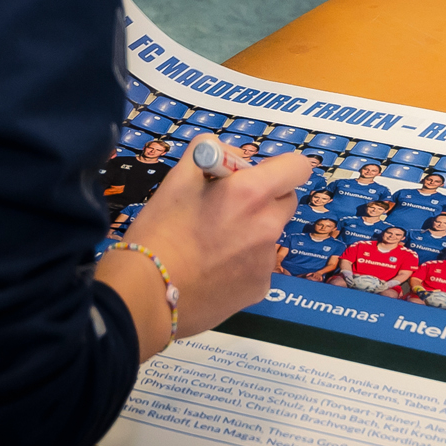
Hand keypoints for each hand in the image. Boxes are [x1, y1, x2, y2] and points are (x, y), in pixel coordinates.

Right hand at [117, 147, 314, 341]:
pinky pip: (258, 265)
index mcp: (251, 194)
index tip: (254, 175)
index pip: (298, 168)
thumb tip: (233, 158)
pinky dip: (242, 264)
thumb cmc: (160, 229)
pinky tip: (212, 270)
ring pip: (269, 235)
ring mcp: (266, 262)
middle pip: (286, 201)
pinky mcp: (259, 289)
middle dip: (265, 198)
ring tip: (211, 244)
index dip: (279, 167)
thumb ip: (211, 152)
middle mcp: (268, 226)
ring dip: (251, 232)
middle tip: (227, 207)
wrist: (148, 293)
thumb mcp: (179, 177)